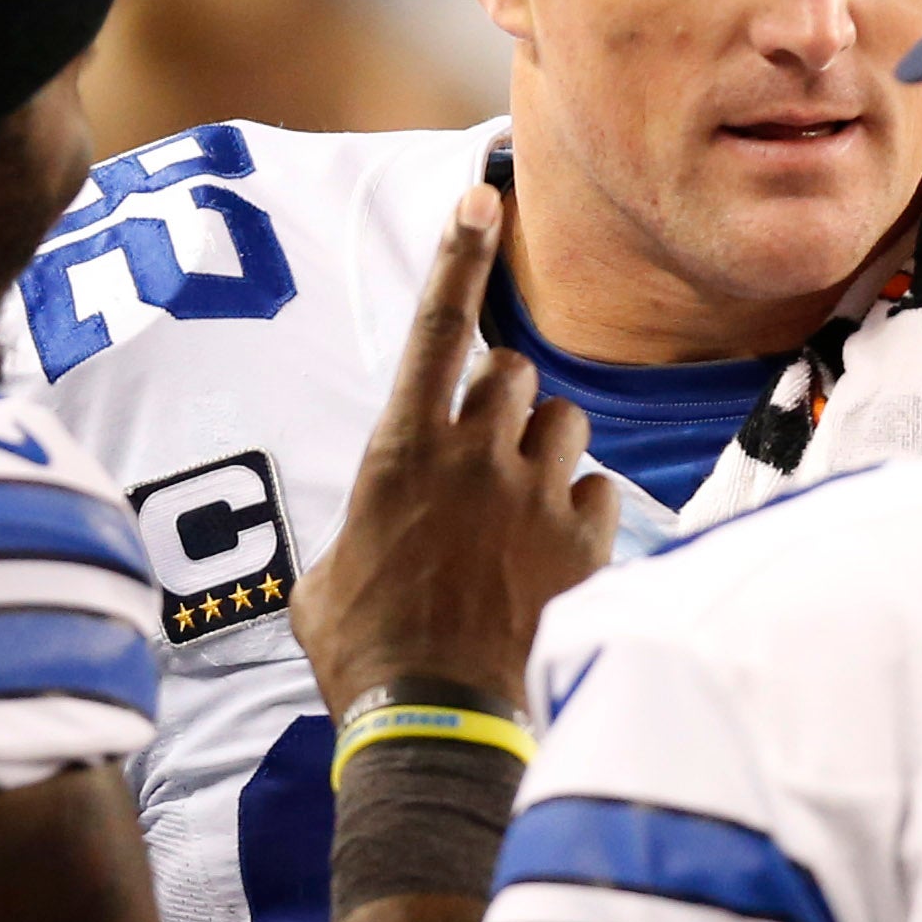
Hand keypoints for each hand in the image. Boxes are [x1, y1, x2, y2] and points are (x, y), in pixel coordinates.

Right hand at [294, 185, 618, 718]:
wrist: (433, 722)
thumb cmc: (362, 652)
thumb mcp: (326, 578)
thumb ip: (359, 528)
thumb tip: (362, 541)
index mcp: (400, 450)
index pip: (435, 328)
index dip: (458, 258)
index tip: (479, 199)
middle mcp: (474, 454)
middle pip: (512, 371)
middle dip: (502, 398)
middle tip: (484, 455)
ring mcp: (535, 494)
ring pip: (564, 421)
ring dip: (545, 447)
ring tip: (520, 504)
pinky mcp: (583, 540)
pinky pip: (596, 489)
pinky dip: (578, 509)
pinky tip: (551, 551)